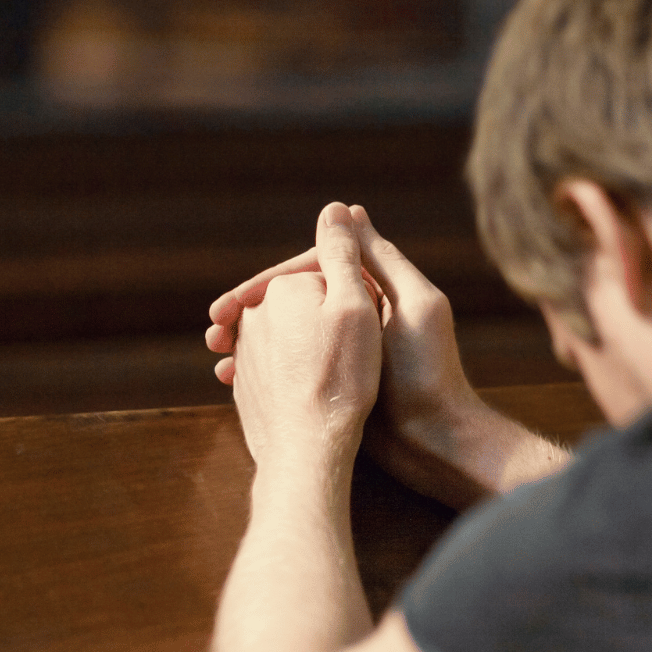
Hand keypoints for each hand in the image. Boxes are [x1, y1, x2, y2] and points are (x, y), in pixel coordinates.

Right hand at [210, 206, 480, 451]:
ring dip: (253, 341)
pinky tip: (239, 381)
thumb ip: (379, 256)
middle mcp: (364, 314)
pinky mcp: (344, 382)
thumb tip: (346, 209)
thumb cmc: (427, 373)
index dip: (271, 282)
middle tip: (213, 331)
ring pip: (291, 334)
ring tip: (219, 357)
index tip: (233, 303)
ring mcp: (352, 350)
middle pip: (296, 299)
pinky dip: (268, 368)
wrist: (438, 442)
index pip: (314, 270)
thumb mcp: (409, 304)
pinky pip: (297, 365)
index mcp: (381, 289)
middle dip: (252, 312)